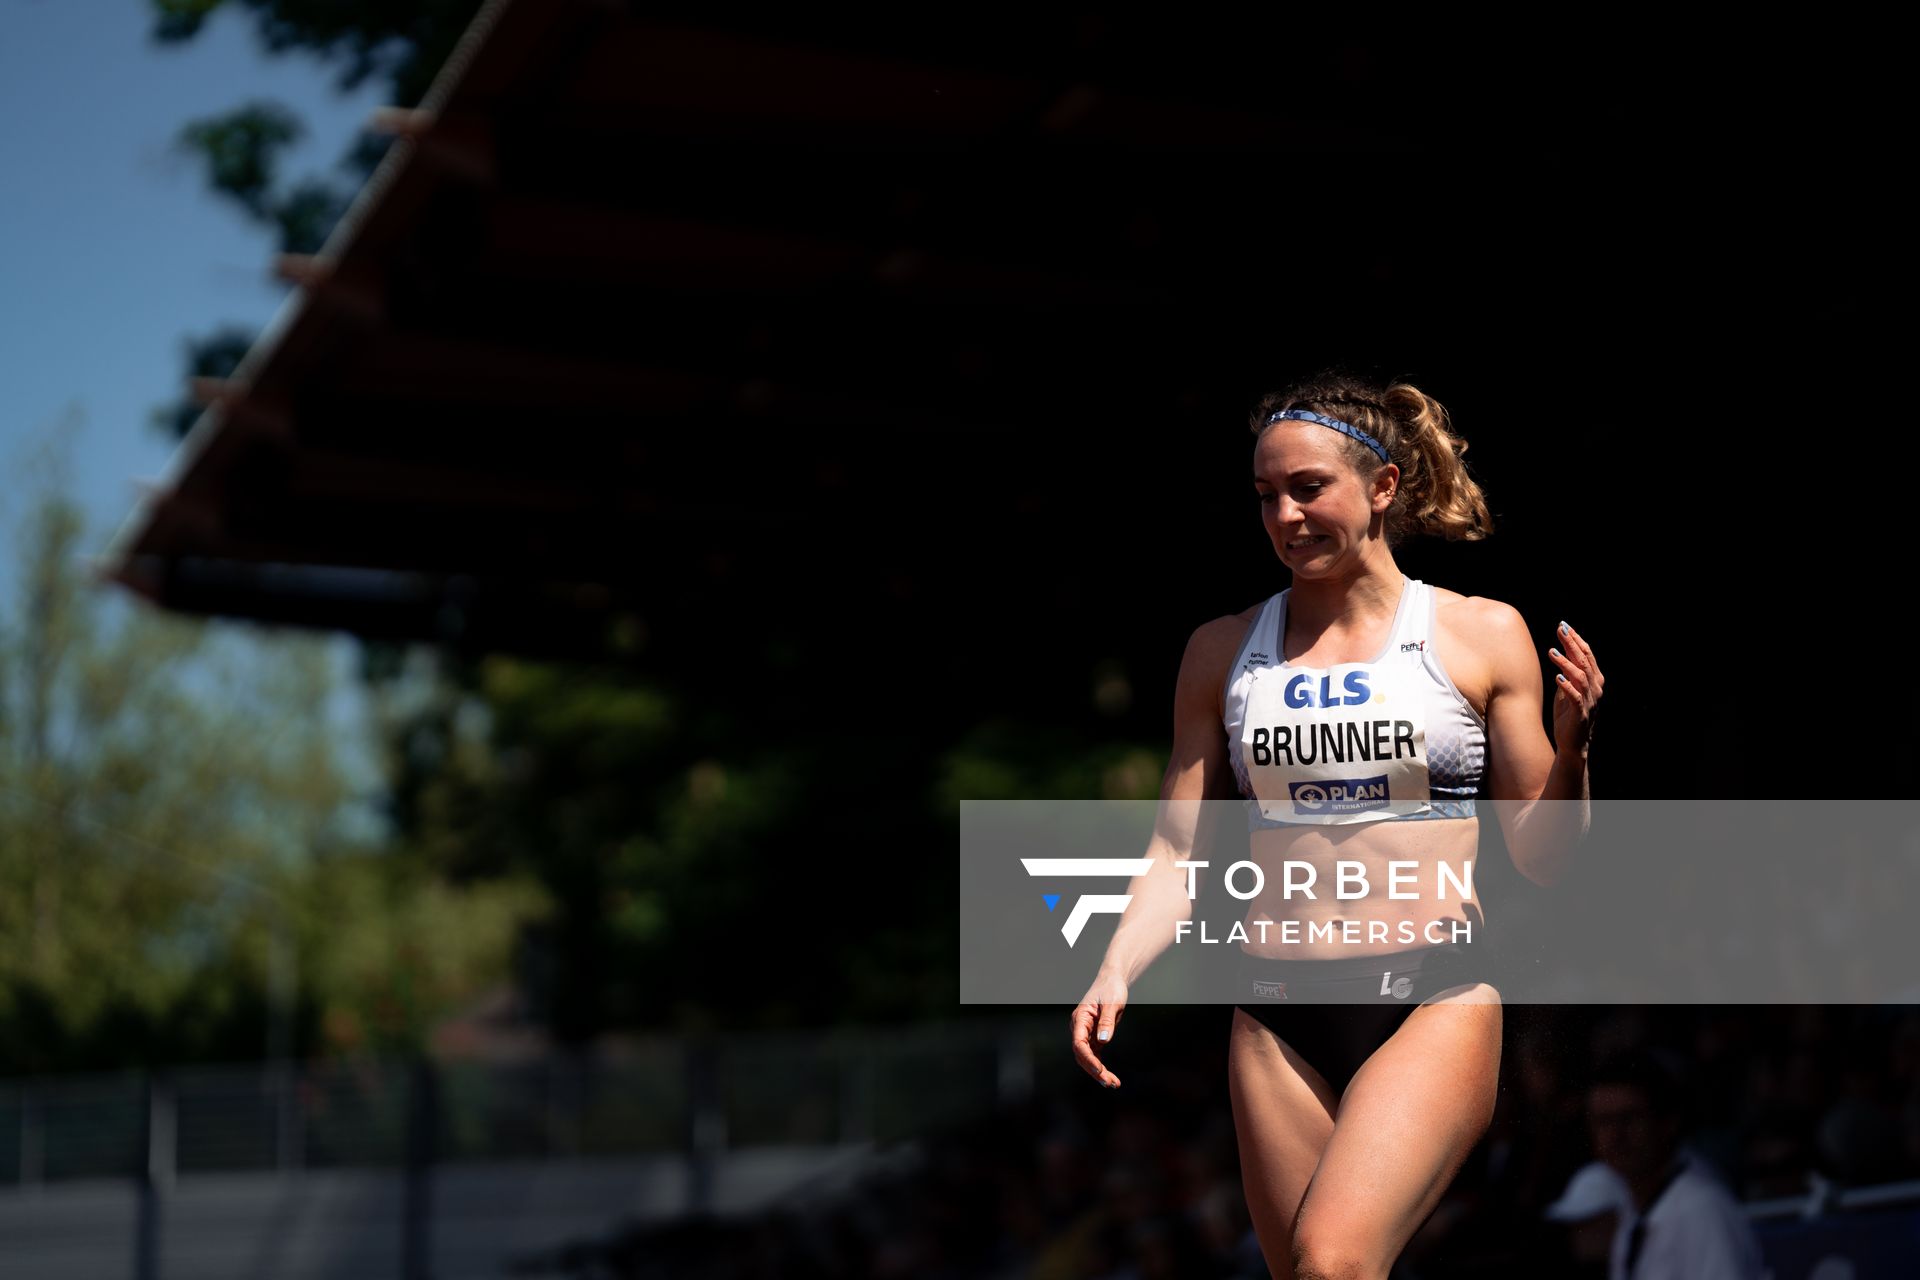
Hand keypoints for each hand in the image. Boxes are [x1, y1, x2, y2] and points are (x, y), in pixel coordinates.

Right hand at [1070, 969, 1128, 1087]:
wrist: (1113, 981)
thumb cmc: (1111, 989)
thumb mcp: (1112, 1003)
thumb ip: (1107, 1022)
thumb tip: (1103, 1041)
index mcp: (1080, 1018)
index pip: (1078, 1043)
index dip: (1088, 1058)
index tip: (1099, 1069)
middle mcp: (1079, 1028)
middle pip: (1082, 1054)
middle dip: (1094, 1070)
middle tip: (1109, 1083)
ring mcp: (1086, 1033)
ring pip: (1088, 1058)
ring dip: (1098, 1072)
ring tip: (1113, 1084)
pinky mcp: (1094, 1037)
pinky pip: (1095, 1055)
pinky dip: (1101, 1067)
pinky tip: (1110, 1078)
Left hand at [1548, 620, 1602, 755]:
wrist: (1573, 743)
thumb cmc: (1569, 715)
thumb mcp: (1567, 689)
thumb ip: (1568, 673)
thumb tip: (1561, 651)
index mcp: (1594, 681)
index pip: (1587, 656)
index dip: (1576, 640)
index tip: (1564, 626)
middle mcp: (1595, 689)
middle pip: (1585, 662)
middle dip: (1573, 645)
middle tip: (1560, 630)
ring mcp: (1589, 702)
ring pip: (1581, 678)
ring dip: (1567, 664)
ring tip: (1552, 652)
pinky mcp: (1580, 714)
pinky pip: (1575, 698)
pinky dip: (1567, 687)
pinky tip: (1557, 677)